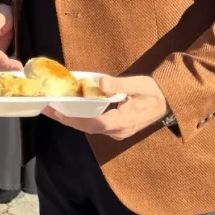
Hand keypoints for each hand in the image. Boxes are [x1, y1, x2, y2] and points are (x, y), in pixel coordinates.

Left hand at [43, 76, 167, 140]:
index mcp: (124, 121)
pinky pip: (93, 124)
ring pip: (89, 127)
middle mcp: (118, 130)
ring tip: (51, 108)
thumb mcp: (139, 84)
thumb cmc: (154, 91)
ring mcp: (116, 131)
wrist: (168, 101)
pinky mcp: (115, 128)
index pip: (95, 123)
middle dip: (66, 118)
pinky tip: (68, 109)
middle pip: (87, 127)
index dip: (75, 118)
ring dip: (70, 118)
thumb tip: (101, 83)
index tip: (58, 110)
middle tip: (47, 108)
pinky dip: (79, 117)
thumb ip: (120, 84)